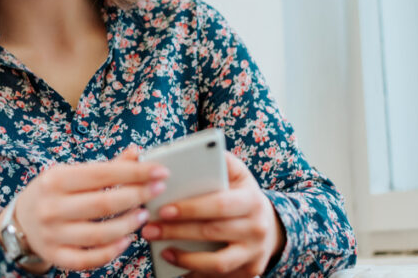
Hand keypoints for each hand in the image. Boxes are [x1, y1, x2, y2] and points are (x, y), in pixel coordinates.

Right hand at [8, 147, 168, 271]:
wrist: (20, 220)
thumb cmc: (53, 192)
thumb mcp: (71, 173)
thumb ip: (106, 167)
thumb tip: (137, 154)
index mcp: (56, 179)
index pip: (103, 174)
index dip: (135, 173)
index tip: (160, 171)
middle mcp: (52, 207)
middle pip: (103, 204)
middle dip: (137, 196)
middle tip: (157, 191)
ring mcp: (53, 234)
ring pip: (99, 234)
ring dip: (128, 225)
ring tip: (144, 215)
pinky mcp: (57, 256)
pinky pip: (88, 259)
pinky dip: (111, 252)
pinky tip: (126, 240)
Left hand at [141, 151, 285, 276]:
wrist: (269, 225)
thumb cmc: (241, 195)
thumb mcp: (238, 174)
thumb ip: (219, 161)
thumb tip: (191, 152)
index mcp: (252, 199)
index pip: (219, 204)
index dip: (190, 208)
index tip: (162, 210)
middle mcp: (257, 228)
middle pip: (212, 232)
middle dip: (177, 232)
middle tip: (149, 230)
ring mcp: (255, 253)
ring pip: (217, 262)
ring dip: (185, 259)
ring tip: (162, 251)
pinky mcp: (250, 271)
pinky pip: (220, 277)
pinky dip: (196, 274)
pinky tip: (176, 268)